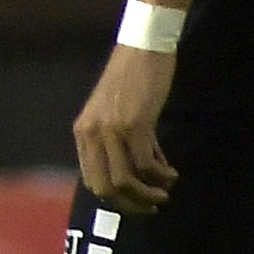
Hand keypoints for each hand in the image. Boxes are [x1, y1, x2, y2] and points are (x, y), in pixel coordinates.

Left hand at [71, 44, 178, 211]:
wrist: (143, 48)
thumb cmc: (133, 80)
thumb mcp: (116, 114)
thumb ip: (120, 143)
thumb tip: (139, 176)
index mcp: (82, 133)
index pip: (91, 180)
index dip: (115, 198)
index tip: (136, 202)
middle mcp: (91, 134)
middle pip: (104, 187)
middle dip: (129, 204)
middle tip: (152, 205)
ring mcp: (111, 130)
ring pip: (125, 181)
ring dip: (148, 193)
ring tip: (165, 191)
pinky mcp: (134, 124)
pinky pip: (146, 164)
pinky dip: (161, 175)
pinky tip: (171, 172)